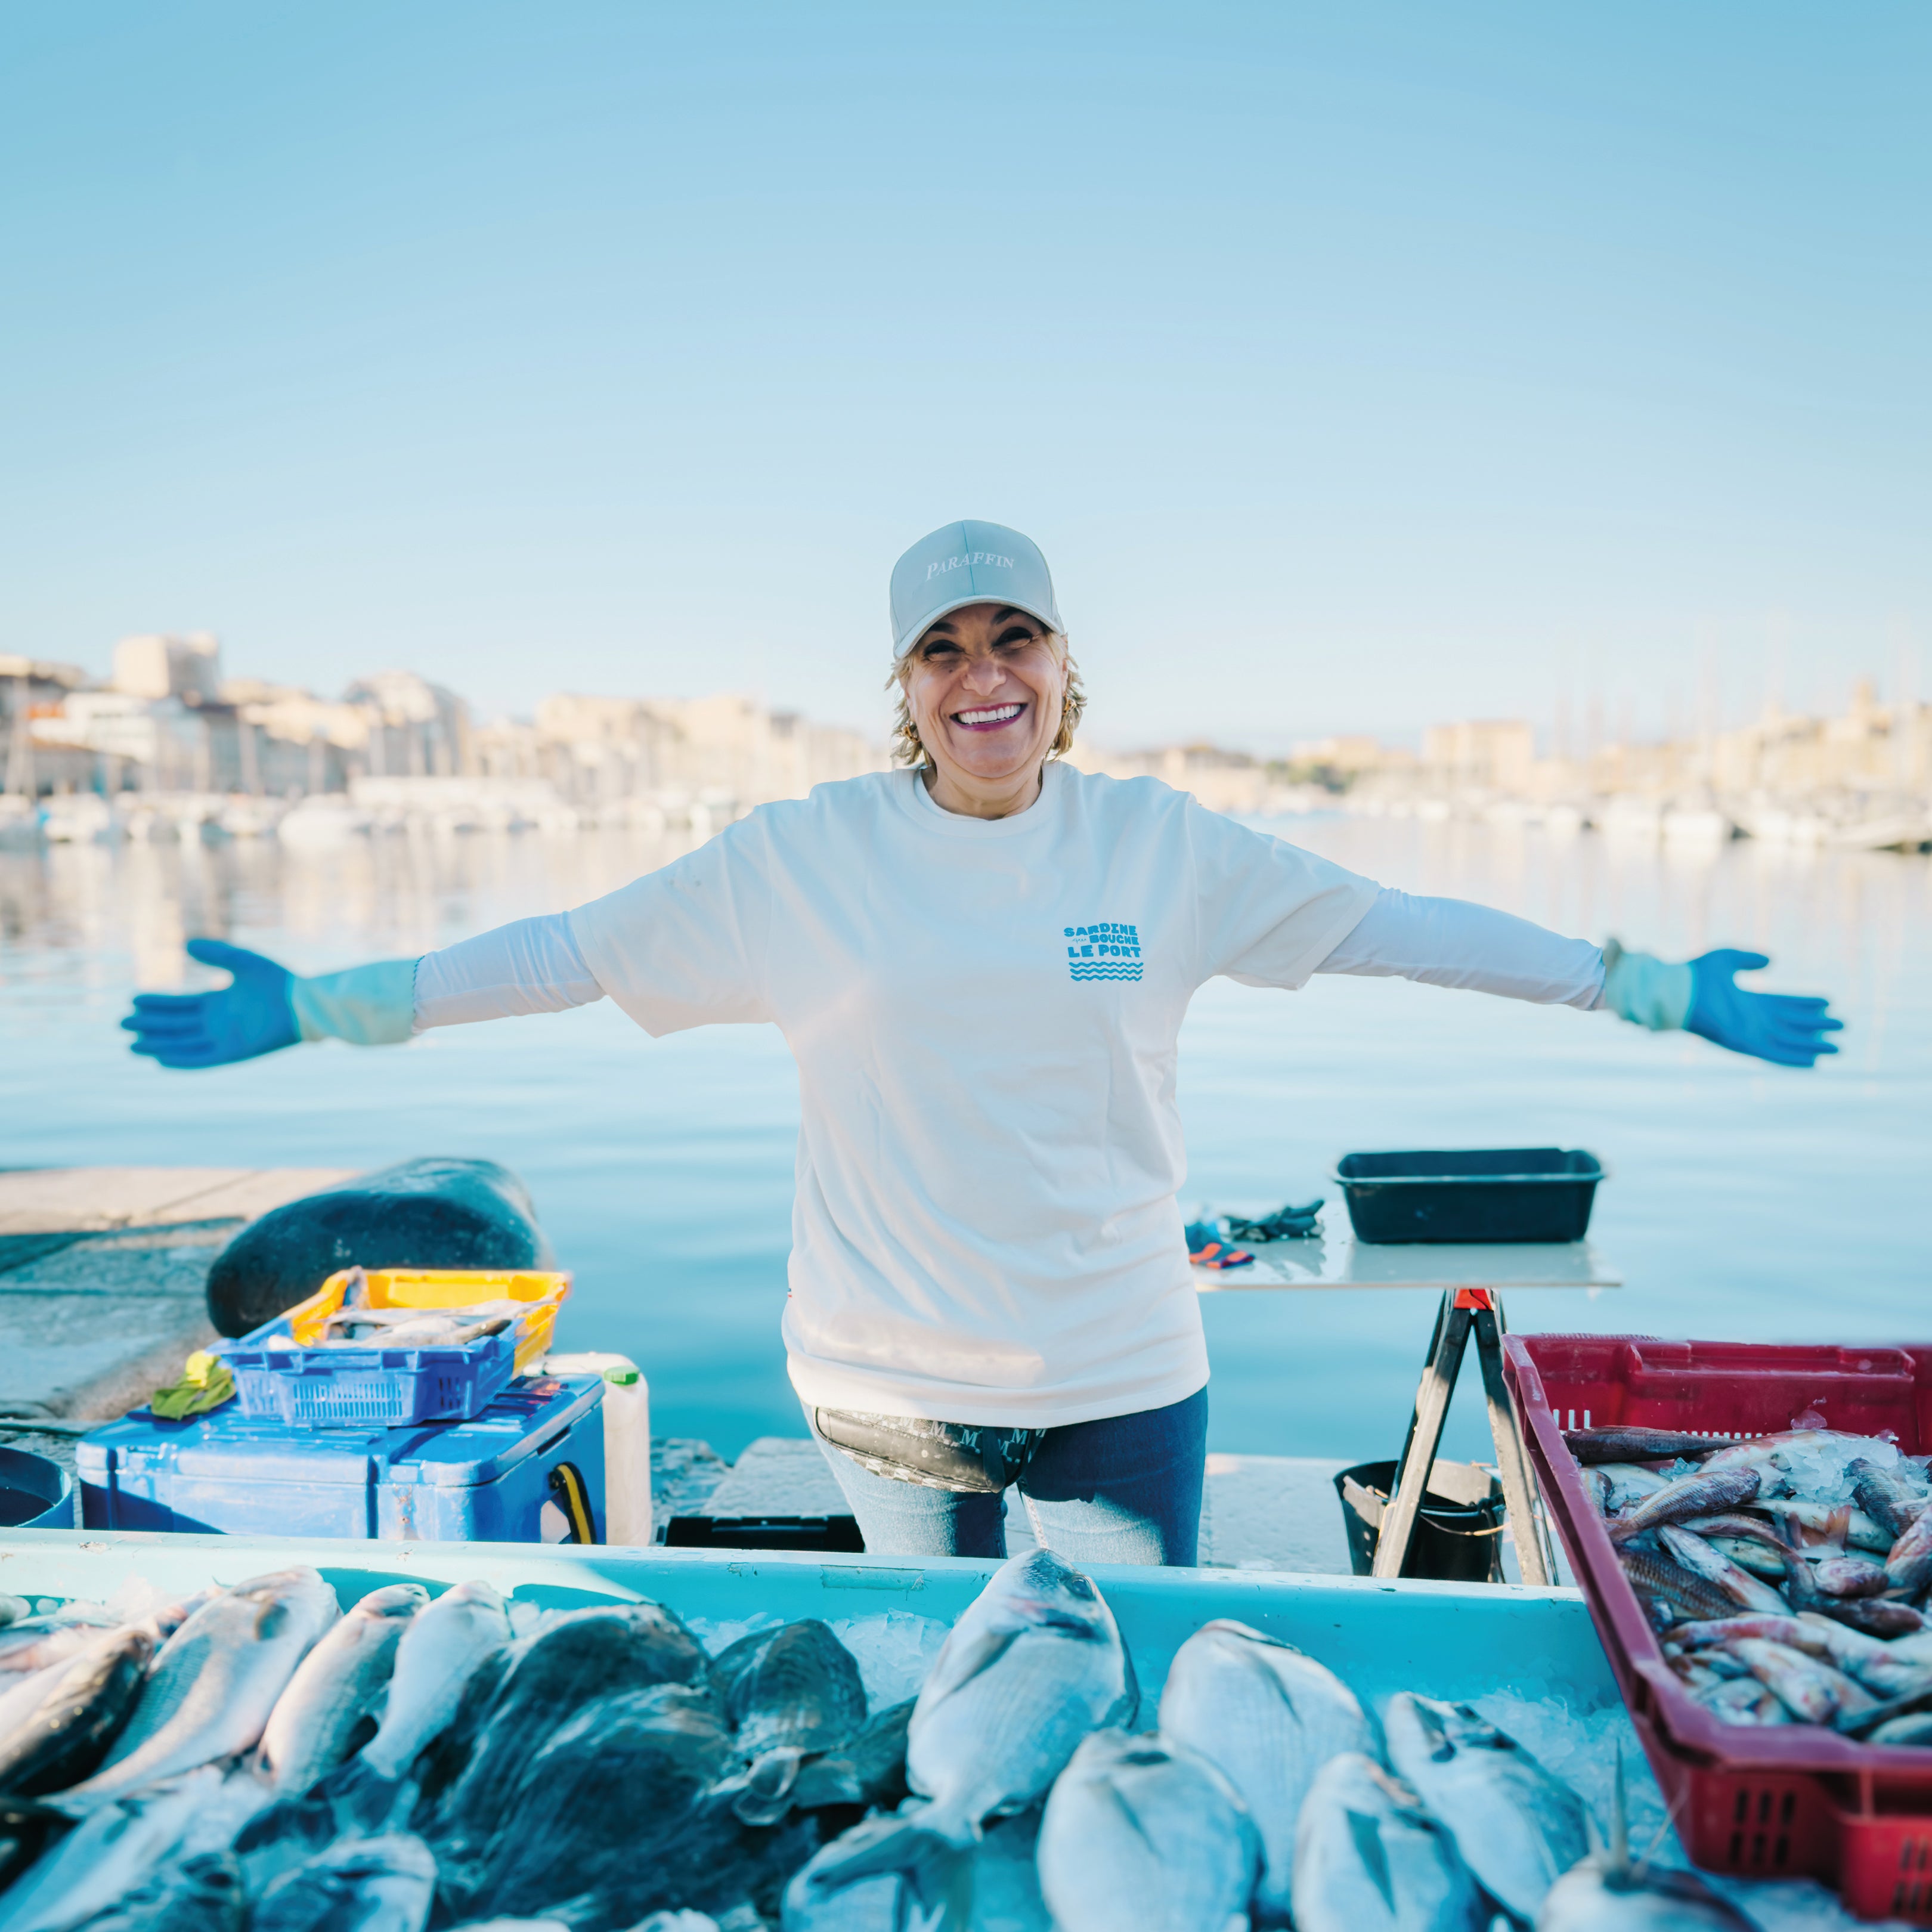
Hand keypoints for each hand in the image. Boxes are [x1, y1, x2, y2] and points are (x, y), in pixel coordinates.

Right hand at [122, 939, 300, 1068]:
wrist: (303, 1002)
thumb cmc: (277, 980)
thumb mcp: (242, 961)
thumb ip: (216, 953)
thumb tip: (186, 945)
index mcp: (218, 1002)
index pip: (180, 1006)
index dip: (157, 1004)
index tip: (133, 1000)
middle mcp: (218, 1022)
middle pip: (176, 1026)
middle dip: (150, 1025)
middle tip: (122, 1025)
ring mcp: (225, 1039)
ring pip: (184, 1044)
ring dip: (159, 1045)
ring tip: (132, 1045)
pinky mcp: (234, 1053)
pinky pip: (203, 1059)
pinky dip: (183, 1060)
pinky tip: (160, 1060)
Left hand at [1685, 950, 1842, 1068]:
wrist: (1675, 990)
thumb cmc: (1695, 974)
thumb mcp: (1726, 958)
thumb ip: (1749, 958)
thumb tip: (1772, 960)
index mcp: (1749, 1001)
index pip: (1785, 1004)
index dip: (1806, 1004)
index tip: (1829, 1002)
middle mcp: (1751, 1019)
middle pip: (1792, 1024)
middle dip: (1817, 1026)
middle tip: (1842, 1026)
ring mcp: (1748, 1033)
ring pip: (1788, 1041)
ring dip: (1812, 1045)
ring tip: (1837, 1047)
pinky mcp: (1743, 1044)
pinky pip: (1773, 1055)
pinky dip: (1793, 1059)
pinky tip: (1814, 1061)